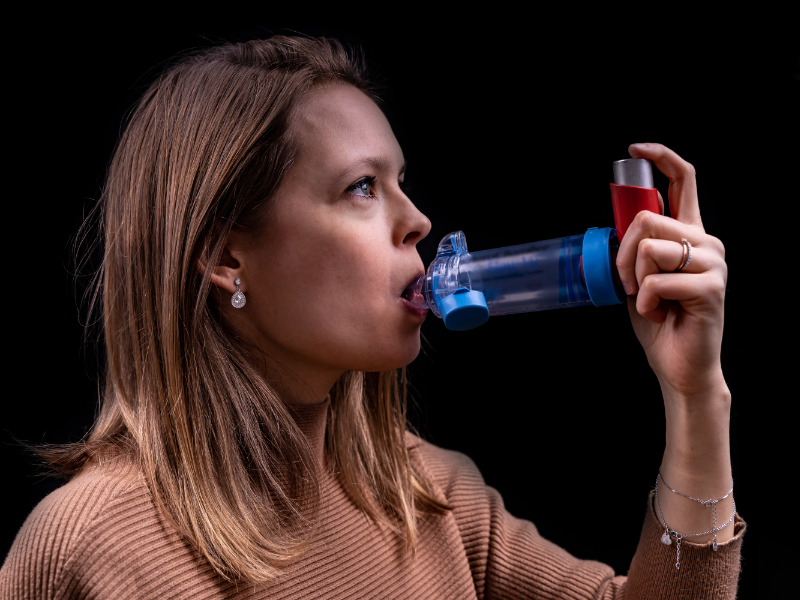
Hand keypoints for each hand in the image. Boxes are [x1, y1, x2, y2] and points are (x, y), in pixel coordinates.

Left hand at [616, 143, 728, 401]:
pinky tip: (660, 315)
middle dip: (622, 253)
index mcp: (690, 235)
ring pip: (649, 247)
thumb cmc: (660, 321)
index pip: (684, 182)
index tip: (636, 150)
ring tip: (650, 301)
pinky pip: (656, 280)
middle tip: (629, 284)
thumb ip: (638, 247)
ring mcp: (713, 263)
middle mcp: (707, 242)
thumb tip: (620, 221)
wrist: (679, 365)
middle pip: (648, 219)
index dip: (662, 157)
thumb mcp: (641, 275)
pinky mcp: (711, 287)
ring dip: (634, 280)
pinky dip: (646, 302)